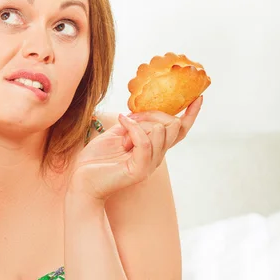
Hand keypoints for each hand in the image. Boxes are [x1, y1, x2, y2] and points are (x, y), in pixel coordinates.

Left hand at [69, 95, 203, 200]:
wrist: (81, 181)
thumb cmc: (96, 160)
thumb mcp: (115, 134)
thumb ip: (133, 124)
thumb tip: (142, 112)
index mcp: (152, 148)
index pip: (178, 132)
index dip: (190, 115)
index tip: (198, 98)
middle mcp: (155, 157)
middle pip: (172, 127)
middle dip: (154, 113)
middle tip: (131, 115)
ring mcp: (149, 165)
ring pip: (161, 132)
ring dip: (140, 122)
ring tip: (122, 125)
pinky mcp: (139, 170)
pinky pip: (145, 142)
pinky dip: (134, 128)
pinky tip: (121, 122)